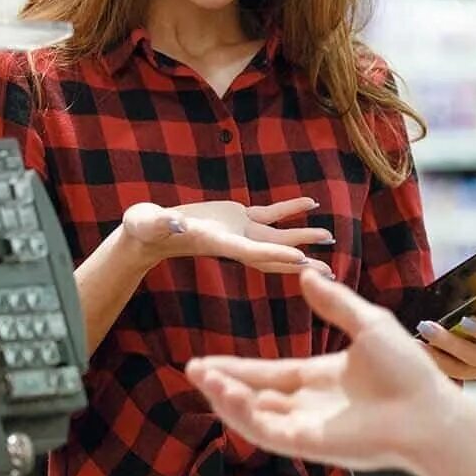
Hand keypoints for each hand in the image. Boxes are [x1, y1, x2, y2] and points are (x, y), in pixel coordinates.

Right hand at [122, 198, 330, 276]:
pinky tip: (310, 202)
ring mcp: (237, 230)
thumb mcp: (147, 224)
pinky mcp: (235, 217)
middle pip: (273, 254)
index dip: (276, 254)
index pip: (251, 252)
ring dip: (303, 235)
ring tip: (330, 237)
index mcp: (217, 243)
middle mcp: (233, 242)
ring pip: (277, 234)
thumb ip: (161, 224)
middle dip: (302, 262)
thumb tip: (176, 223)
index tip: (302, 260)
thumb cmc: (143, 230)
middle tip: (331, 274)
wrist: (145, 233)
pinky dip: (289, 208)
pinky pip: (268, 213)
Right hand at [185, 268, 458, 471]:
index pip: (269, 375)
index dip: (238, 369)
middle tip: (191, 370)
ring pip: (254, 416)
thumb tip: (306, 272)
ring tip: (202, 377)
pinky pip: (266, 432)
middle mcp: (310, 405)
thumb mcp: (367, 323)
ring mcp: (307, 427)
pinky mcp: (308, 444)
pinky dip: (243, 414)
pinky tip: (227, 392)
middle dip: (222, 384)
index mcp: (321, 378)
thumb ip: (334, 302)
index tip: (208, 361)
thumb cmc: (407, 369)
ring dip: (226, 398)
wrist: (428, 409)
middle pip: (254, 396)